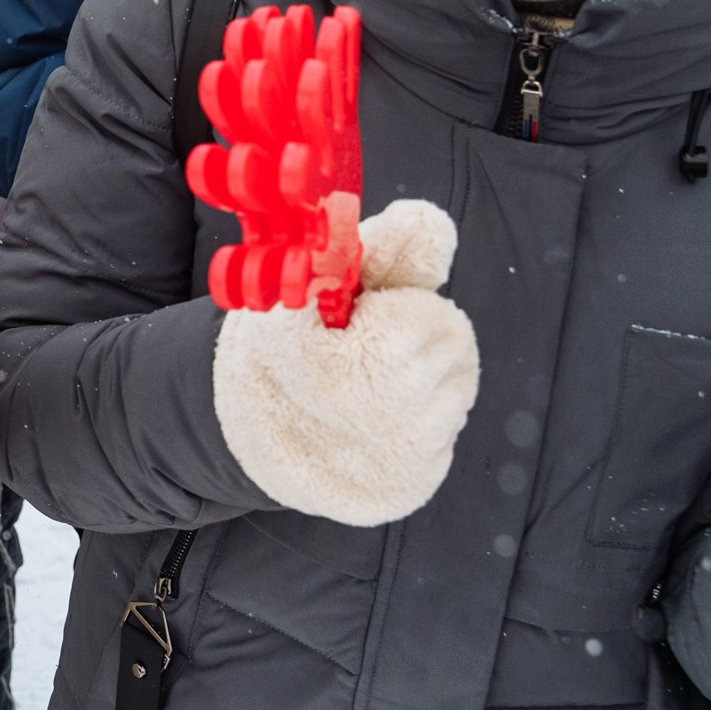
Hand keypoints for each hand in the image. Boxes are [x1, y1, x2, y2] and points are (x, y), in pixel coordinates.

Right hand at [212, 198, 479, 526]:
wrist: (251, 431)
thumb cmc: (290, 342)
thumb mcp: (316, 284)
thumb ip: (380, 249)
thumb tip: (429, 220)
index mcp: (324, 357)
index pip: (430, 318)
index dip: (400, 307)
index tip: (365, 318)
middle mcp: (359, 415)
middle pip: (456, 349)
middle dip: (423, 336)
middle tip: (374, 346)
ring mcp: (384, 458)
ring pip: (459, 392)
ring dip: (428, 379)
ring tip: (376, 381)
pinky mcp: (404, 489)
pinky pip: (448, 438)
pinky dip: (425, 423)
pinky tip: (382, 421)